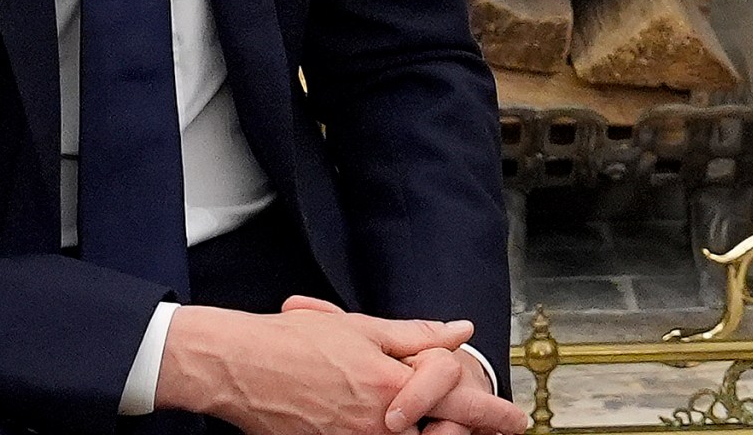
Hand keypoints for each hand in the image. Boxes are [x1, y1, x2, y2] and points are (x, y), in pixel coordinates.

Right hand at [153, 299, 494, 434]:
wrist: (238, 368)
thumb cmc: (293, 343)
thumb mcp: (362, 328)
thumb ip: (416, 336)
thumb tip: (458, 330)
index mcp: (392, 386)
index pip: (460, 403)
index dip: (494, 413)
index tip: (515, 419)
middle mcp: (378, 424)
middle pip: (439, 434)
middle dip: (457, 427)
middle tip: (471, 420)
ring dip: (422, 430)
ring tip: (421, 417)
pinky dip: (384, 433)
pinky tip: (381, 419)